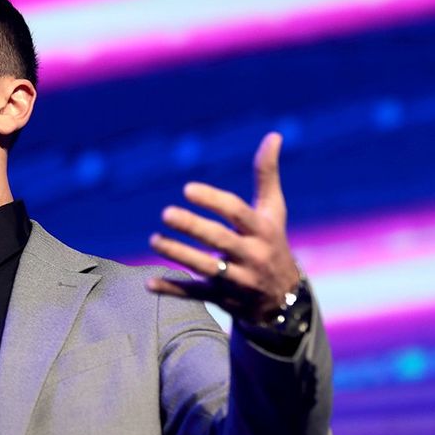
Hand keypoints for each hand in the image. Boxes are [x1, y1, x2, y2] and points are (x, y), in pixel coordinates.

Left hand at [146, 132, 299, 322]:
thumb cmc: (272, 243)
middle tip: (166, 213)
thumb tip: (273, 134)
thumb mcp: (274, 211)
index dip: (214, 201)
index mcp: (262, 231)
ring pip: (205, 268)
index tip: (187, 189)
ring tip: (153, 240)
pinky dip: (173, 290)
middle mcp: (252, 256)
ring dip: (178, 254)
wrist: (284, 300)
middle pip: (220, 240)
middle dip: (193, 227)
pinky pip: (196, 295)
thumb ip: (267, 175)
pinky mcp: (222, 299)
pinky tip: (149, 284)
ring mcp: (237, 280)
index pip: (238, 213)